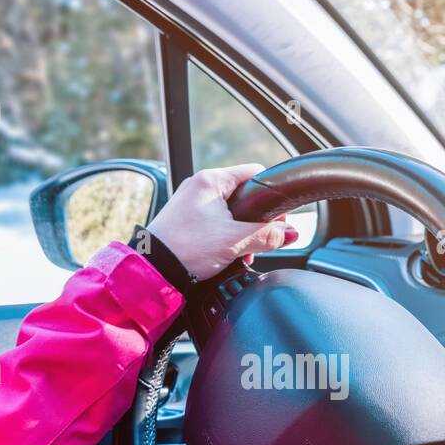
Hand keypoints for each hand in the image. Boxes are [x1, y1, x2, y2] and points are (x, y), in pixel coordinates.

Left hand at [146, 164, 296, 280]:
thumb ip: (267, 235)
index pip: (254, 174)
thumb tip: (290, 234)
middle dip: (257, 221)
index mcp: (211, 181)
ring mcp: (191, 203)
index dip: (271, 195)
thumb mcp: (235, 241)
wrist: (154, 271)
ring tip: (244, 252)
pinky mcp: (186, 221)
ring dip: (242, 232)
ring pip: (230, 212)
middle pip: (243, 196)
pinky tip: (229, 255)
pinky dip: (227, 236)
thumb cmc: (186, 249)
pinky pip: (216, 223)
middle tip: (263, 240)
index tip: (279, 217)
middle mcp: (199, 186)